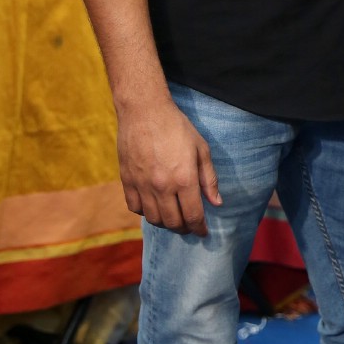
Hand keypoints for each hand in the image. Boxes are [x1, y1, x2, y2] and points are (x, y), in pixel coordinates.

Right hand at [116, 95, 221, 233]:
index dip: (199, 228)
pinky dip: (145, 212)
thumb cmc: (177, 127)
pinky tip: (153, 206)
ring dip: (165, 222)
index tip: (203, 232)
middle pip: (173, 222)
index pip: (193, 216)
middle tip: (189, 225)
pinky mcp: (127, 180)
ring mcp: (142, 185)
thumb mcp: (201, 149)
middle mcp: (162, 186)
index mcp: (184, 179)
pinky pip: (135, 208)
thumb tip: (217, 203)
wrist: (144, 111)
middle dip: (184, 228)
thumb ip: (209, 179)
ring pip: (153, 219)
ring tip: (173, 217)